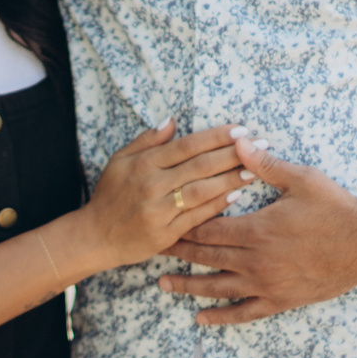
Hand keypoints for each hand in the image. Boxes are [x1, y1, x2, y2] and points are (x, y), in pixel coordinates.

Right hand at [68, 121, 253, 268]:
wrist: (95, 236)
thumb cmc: (110, 195)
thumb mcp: (120, 161)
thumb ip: (146, 140)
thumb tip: (171, 121)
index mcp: (144, 163)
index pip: (188, 145)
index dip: (216, 136)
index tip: (241, 129)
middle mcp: (152, 185)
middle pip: (200, 165)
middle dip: (234, 154)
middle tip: (261, 145)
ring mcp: (159, 210)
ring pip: (203, 190)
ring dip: (232, 178)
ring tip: (256, 169)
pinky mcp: (165, 233)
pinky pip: (197, 217)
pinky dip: (218, 204)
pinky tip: (236, 194)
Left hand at [160, 137, 356, 324]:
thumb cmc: (337, 208)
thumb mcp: (302, 179)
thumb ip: (265, 164)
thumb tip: (237, 141)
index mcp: (257, 229)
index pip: (207, 228)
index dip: (182, 224)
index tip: (161, 219)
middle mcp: (256, 261)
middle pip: (205, 256)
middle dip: (177, 252)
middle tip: (150, 248)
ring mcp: (267, 284)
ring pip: (217, 288)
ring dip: (187, 286)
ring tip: (162, 284)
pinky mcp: (281, 300)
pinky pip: (244, 313)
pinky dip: (220, 316)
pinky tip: (200, 318)